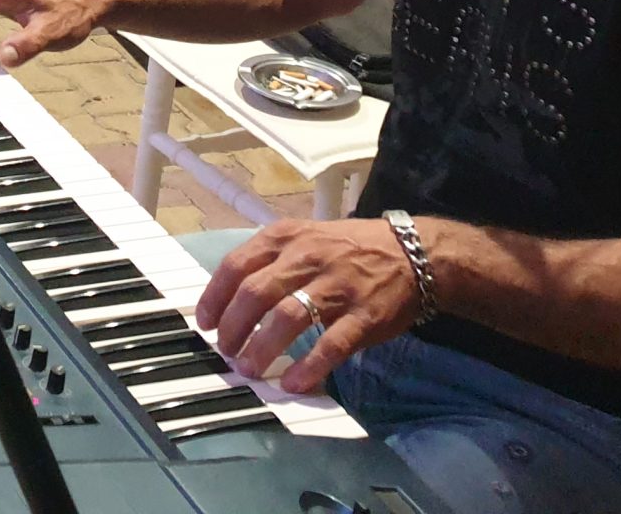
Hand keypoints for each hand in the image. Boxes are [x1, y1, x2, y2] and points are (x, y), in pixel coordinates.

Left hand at [196, 217, 423, 393]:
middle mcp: (307, 257)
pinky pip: (331, 344)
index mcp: (286, 237)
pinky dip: (309, 365)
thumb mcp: (304, 237)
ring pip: (287, 317)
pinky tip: (294, 383)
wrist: (415, 254)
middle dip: (233, 327)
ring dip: (262, 347)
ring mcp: (337, 286)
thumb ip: (271, 261)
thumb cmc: (349, 249)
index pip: (236, 265)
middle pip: (255, 293)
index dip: (215, 298)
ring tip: (249, 368)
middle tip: (226, 351)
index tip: (205, 323)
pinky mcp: (365, 315)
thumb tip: (230, 297)